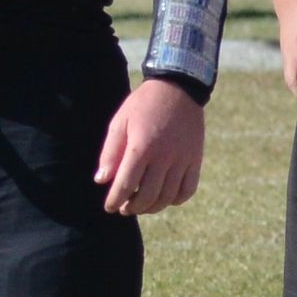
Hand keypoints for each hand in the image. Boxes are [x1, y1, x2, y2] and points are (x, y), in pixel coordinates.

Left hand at [95, 80, 205, 215]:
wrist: (178, 88)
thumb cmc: (143, 105)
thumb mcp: (120, 122)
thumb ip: (110, 152)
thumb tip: (101, 180)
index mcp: (142, 147)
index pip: (126, 185)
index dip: (115, 200)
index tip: (109, 207)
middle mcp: (164, 156)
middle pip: (147, 196)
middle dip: (132, 207)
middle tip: (124, 208)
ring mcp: (182, 159)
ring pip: (167, 197)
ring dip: (152, 207)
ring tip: (141, 205)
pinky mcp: (195, 159)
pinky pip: (187, 190)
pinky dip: (175, 200)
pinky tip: (165, 197)